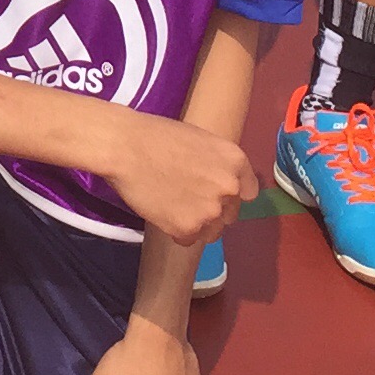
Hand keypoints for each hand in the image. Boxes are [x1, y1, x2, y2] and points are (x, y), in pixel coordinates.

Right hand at [99, 114, 255, 247]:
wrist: (126, 147)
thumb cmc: (156, 135)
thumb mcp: (199, 140)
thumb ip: (216, 164)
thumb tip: (215, 182)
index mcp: (235, 161)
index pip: (248, 191)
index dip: (231, 194)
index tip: (218, 194)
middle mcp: (229, 188)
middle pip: (230, 214)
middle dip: (213, 210)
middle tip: (188, 199)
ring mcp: (210, 211)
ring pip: (211, 231)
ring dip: (197, 224)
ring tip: (173, 207)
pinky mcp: (188, 228)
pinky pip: (188, 239)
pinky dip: (176, 231)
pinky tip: (161, 212)